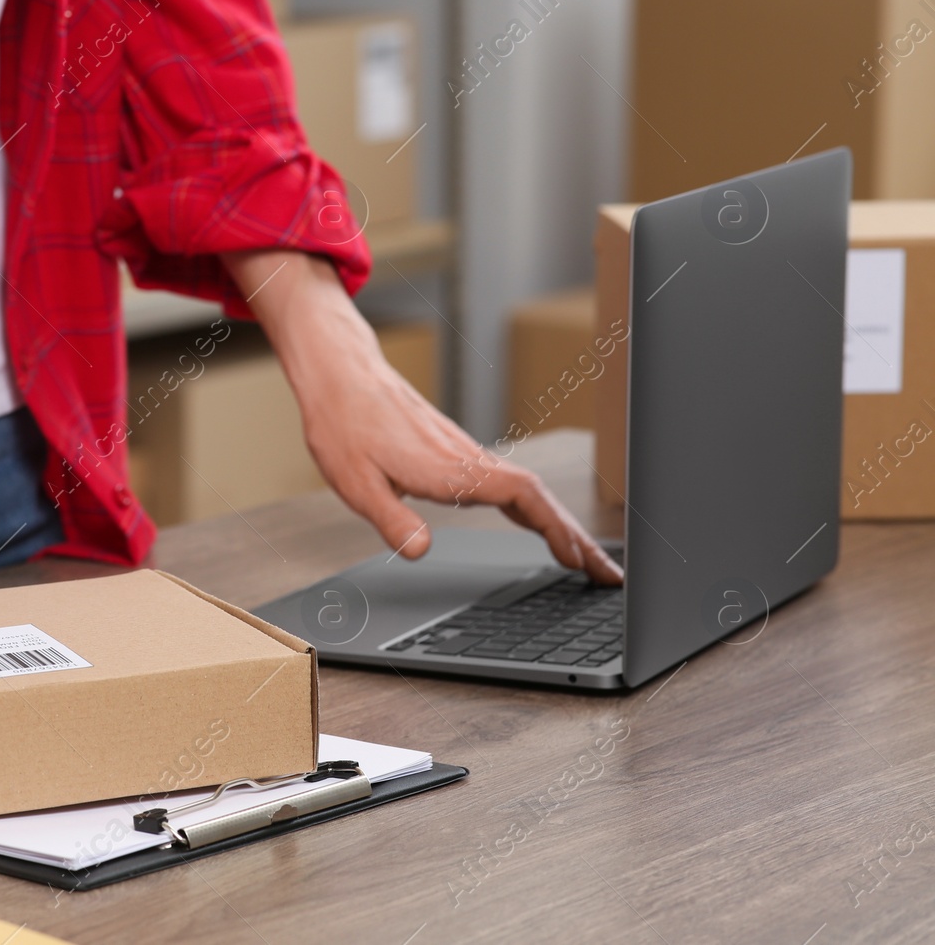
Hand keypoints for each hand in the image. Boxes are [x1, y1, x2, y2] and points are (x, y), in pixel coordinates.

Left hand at [222, 250, 621, 584]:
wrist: (341, 375)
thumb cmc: (344, 424)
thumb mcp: (354, 482)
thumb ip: (391, 520)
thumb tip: (421, 552)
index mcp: (450, 468)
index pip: (522, 495)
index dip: (555, 526)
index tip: (580, 556)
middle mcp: (467, 458)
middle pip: (538, 497)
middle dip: (575, 535)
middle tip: (607, 572)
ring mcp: (464, 453)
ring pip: (526, 490)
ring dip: (559, 523)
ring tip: (585, 558)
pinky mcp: (455, 452)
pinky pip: (507, 483)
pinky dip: (533, 508)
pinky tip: (538, 523)